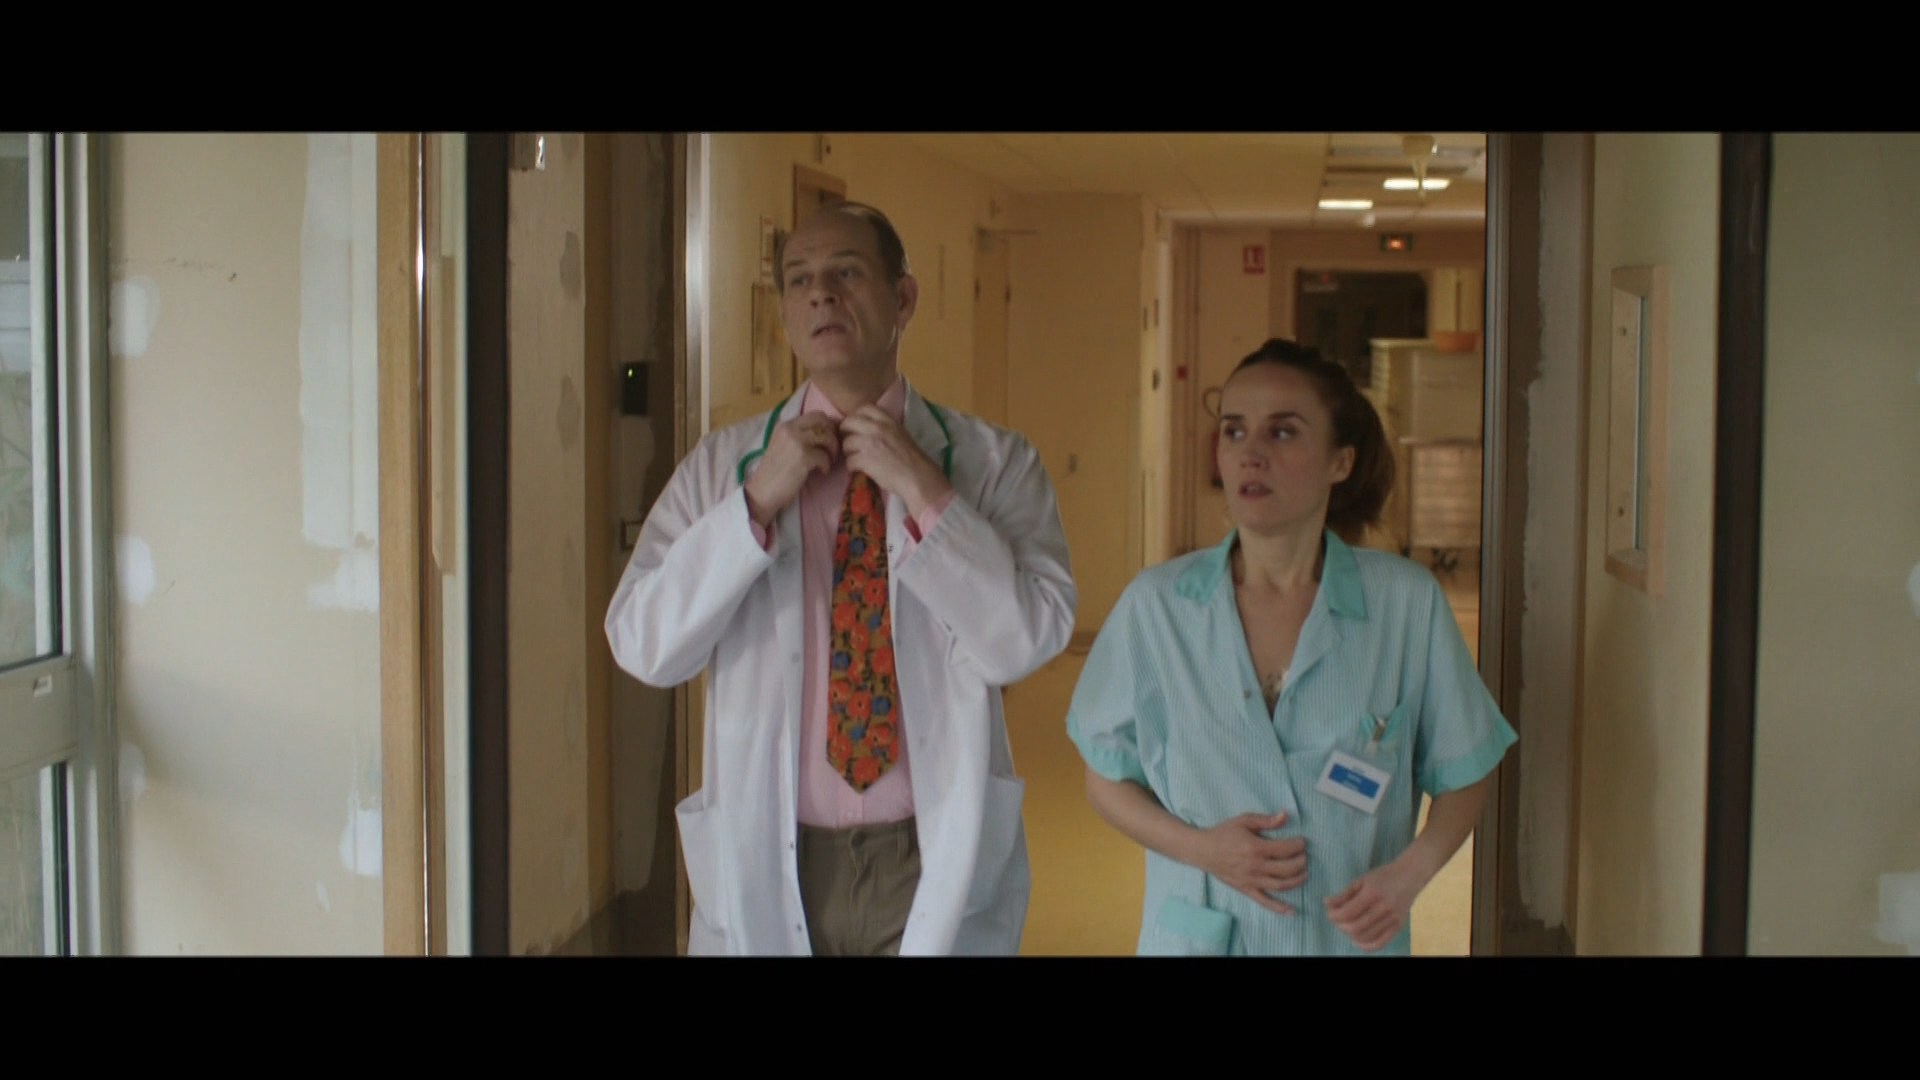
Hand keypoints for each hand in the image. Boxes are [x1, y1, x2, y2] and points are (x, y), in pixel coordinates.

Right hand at [743, 413, 839, 527]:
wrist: (761, 491)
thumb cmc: (773, 472)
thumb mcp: (782, 446)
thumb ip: (799, 436)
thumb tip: (825, 431)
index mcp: (785, 425)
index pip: (816, 415)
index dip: (828, 426)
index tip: (829, 439)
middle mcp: (790, 429)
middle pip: (824, 421)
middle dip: (833, 434)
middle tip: (832, 450)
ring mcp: (796, 442)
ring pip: (827, 438)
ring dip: (832, 451)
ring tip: (827, 462)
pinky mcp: (803, 458)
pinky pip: (825, 457)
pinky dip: (826, 466)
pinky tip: (821, 472)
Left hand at [839, 405, 949, 516]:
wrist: (917, 476)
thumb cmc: (911, 458)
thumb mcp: (899, 433)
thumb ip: (884, 427)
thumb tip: (865, 428)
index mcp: (887, 420)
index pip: (864, 408)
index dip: (856, 416)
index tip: (856, 426)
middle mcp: (876, 427)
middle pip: (849, 422)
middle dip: (845, 432)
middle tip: (850, 442)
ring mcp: (869, 443)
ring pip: (846, 443)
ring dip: (848, 452)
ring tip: (856, 458)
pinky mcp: (864, 459)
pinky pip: (848, 461)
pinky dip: (852, 467)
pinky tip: (859, 469)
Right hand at [1196, 811, 1306, 915]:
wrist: (1203, 850)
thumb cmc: (1223, 833)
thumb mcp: (1244, 820)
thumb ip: (1266, 820)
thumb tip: (1286, 816)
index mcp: (1256, 848)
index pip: (1285, 849)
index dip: (1298, 845)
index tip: (1302, 842)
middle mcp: (1255, 866)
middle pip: (1287, 868)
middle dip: (1301, 862)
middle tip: (1305, 856)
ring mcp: (1252, 880)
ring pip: (1281, 885)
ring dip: (1297, 880)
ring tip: (1304, 874)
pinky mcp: (1246, 889)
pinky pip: (1265, 901)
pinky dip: (1279, 908)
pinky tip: (1292, 911)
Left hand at [1325, 855, 1425, 951]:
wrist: (1410, 876)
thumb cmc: (1383, 876)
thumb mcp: (1361, 880)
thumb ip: (1344, 894)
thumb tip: (1326, 904)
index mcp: (1372, 894)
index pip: (1347, 913)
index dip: (1334, 916)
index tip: (1330, 912)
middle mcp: (1383, 908)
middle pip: (1355, 928)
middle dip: (1340, 926)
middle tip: (1338, 919)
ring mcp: (1392, 920)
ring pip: (1365, 937)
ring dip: (1350, 935)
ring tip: (1347, 926)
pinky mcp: (1398, 927)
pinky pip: (1380, 943)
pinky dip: (1366, 945)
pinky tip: (1358, 939)